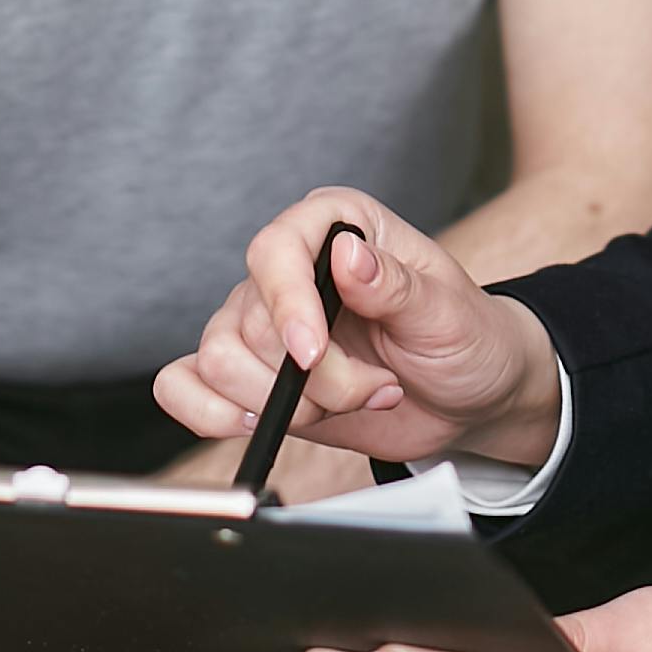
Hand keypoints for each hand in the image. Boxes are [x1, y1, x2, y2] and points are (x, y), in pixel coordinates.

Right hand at [154, 188, 563, 473]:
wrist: (467, 398)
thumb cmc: (467, 340)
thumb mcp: (448, 313)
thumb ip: (397, 286)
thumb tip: (348, 255)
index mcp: (337, 227)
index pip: (275, 250)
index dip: (286, 305)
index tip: (312, 355)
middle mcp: (290, 270)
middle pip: (249, 325)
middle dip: (314, 380)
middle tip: (374, 386)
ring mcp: (263, 324)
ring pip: (218, 363)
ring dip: (285, 405)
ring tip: (347, 402)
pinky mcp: (249, 375)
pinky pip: (184, 386)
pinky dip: (209, 414)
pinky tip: (261, 425)